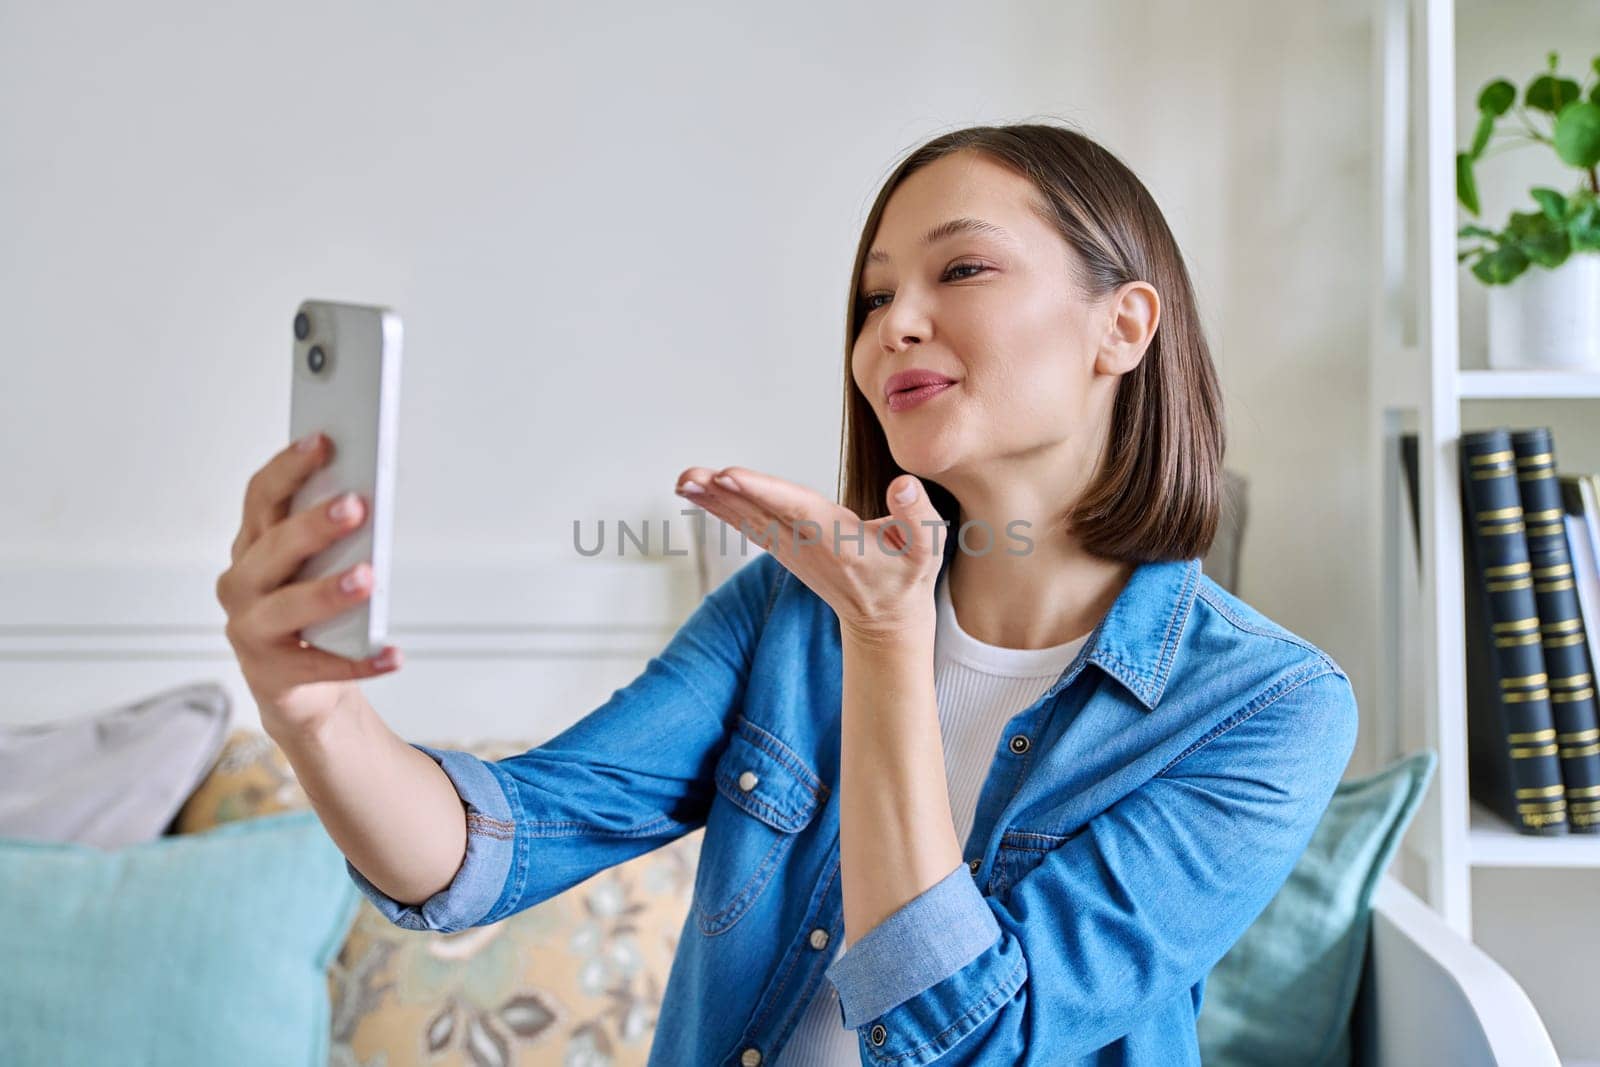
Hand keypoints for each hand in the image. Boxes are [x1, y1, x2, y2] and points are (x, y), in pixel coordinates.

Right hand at [215, 432, 400, 739]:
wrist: (297, 687)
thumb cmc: (309, 612)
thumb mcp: (312, 567)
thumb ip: (329, 535)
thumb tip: (367, 496)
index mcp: (253, 546)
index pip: (263, 497)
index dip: (289, 467)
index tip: (323, 441)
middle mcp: (242, 584)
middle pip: (275, 547)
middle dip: (314, 525)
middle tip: (356, 505)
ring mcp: (250, 630)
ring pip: (288, 606)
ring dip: (329, 591)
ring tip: (368, 577)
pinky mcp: (272, 675)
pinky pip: (321, 666)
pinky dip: (360, 661)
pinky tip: (392, 653)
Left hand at [675, 465, 948, 640]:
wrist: (885, 619)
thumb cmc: (906, 576)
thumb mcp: (927, 548)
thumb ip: (918, 516)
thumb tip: (902, 485)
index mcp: (837, 540)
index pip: (796, 509)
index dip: (762, 491)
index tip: (728, 475)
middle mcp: (806, 546)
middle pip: (760, 515)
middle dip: (723, 495)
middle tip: (687, 477)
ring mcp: (791, 550)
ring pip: (748, 520)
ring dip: (714, 500)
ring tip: (683, 479)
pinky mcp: (784, 549)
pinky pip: (749, 524)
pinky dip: (721, 507)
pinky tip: (698, 492)